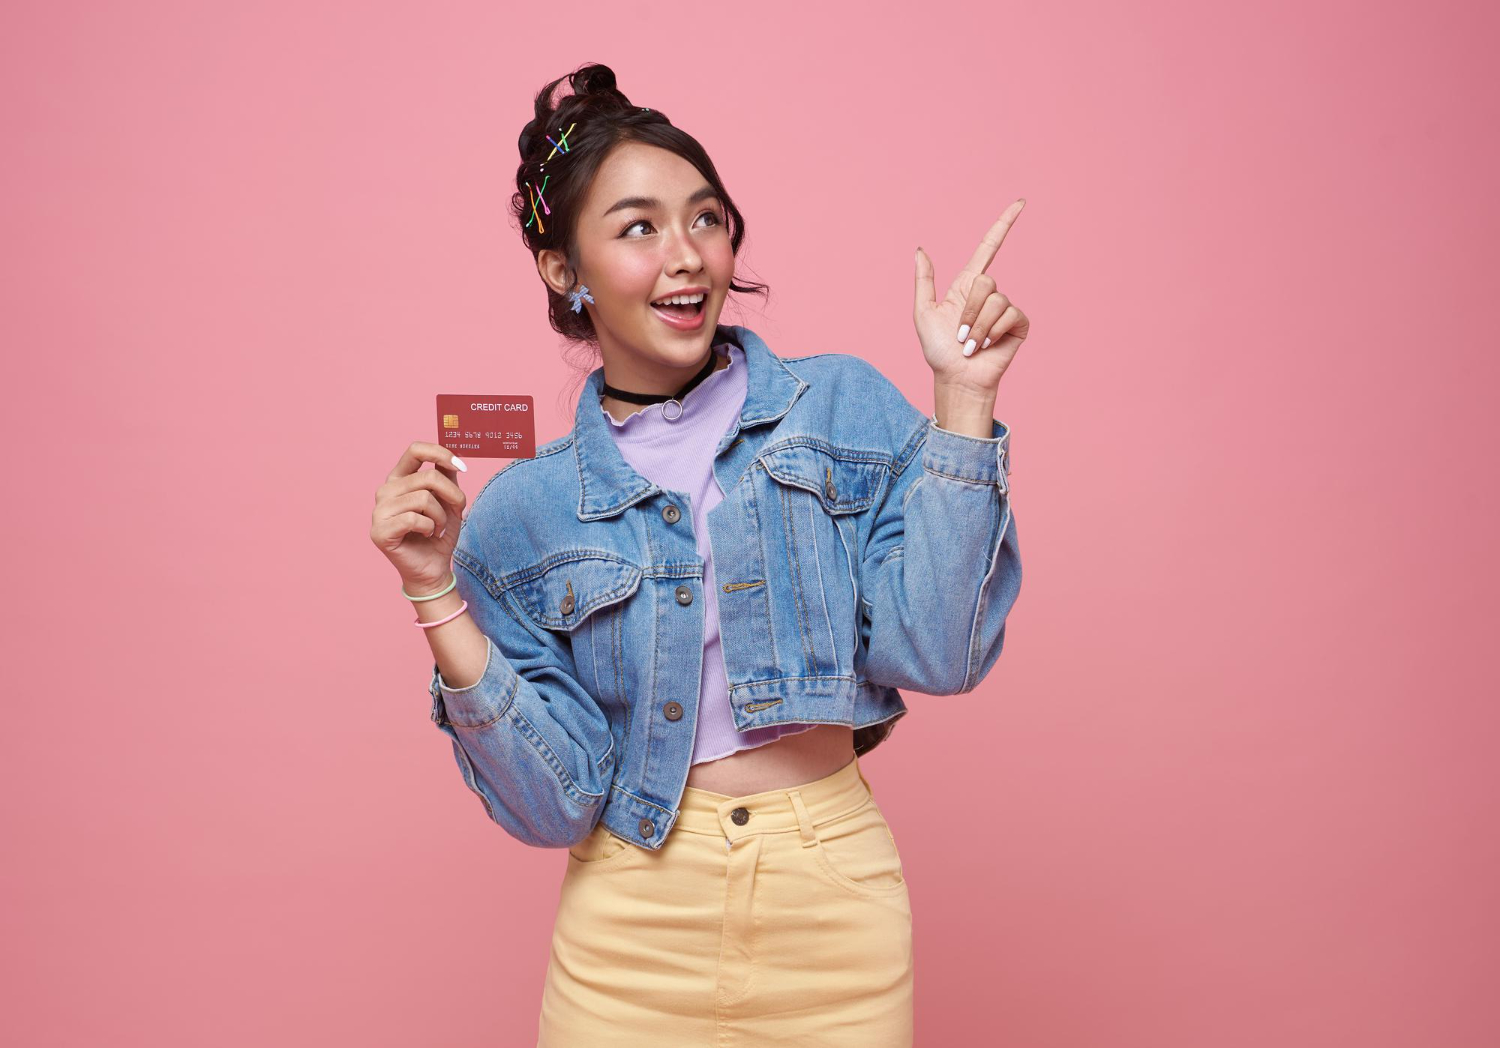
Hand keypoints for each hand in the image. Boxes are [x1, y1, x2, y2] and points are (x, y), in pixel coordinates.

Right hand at [371, 441, 468, 592]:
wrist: (432, 568)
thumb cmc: (439, 533)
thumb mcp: (449, 501)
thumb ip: (447, 477)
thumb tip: (452, 457)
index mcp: (399, 479)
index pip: (415, 450)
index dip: (440, 453)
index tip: (461, 467)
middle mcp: (385, 491)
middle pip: (428, 477)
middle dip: (453, 495)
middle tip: (457, 512)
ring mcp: (379, 511)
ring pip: (424, 498)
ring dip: (441, 516)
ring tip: (438, 527)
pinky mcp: (379, 531)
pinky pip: (414, 519)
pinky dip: (430, 528)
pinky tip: (427, 535)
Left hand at [913, 198, 1030, 394]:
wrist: (957, 378)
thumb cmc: (938, 351)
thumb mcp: (922, 313)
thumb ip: (924, 280)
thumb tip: (920, 249)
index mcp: (966, 287)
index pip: (989, 249)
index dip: (1003, 225)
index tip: (1020, 203)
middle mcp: (988, 294)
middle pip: (985, 281)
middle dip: (969, 310)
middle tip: (960, 336)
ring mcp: (1004, 309)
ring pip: (995, 300)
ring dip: (978, 326)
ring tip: (971, 345)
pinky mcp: (1018, 324)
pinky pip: (1010, 314)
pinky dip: (993, 331)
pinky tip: (987, 346)